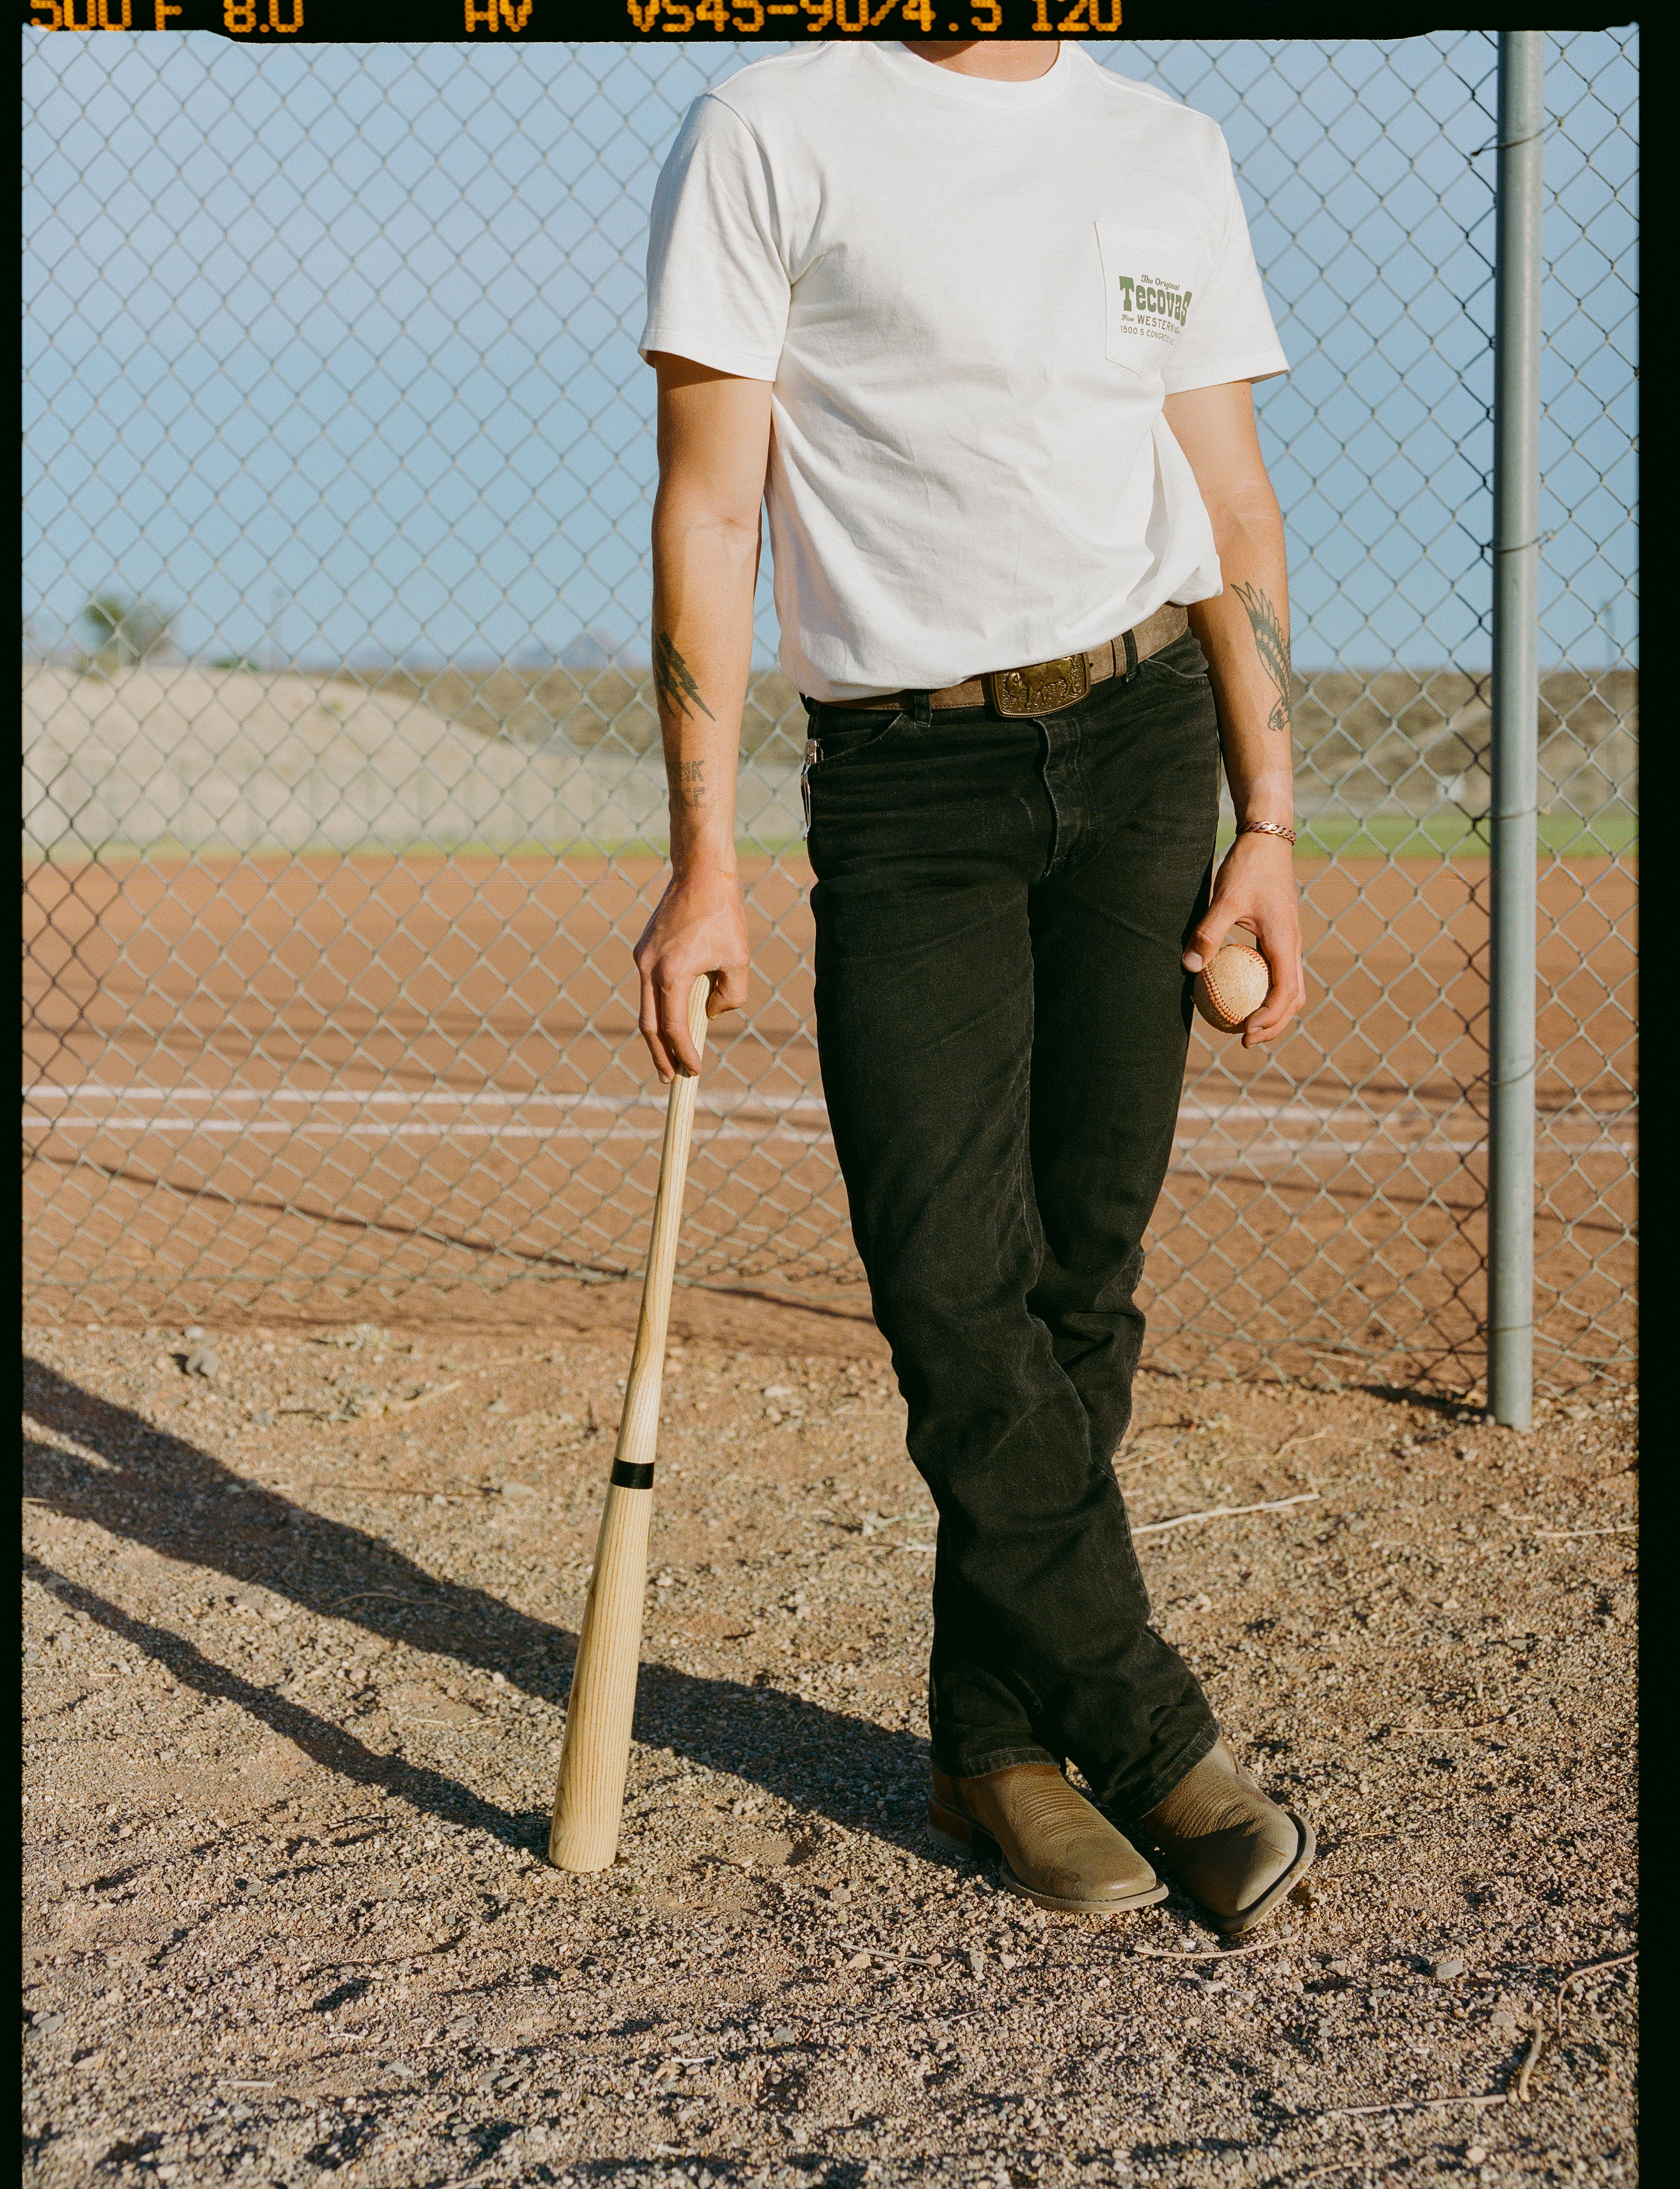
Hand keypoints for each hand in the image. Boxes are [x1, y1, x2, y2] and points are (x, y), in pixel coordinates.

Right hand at [633, 863, 749, 1080]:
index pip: (674, 1028)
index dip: (684, 1053)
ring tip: (670, 1055)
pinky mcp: (643, 949)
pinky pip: (649, 987)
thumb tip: (709, 1012)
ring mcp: (641, 958)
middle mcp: (648, 968)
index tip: (693, 1071)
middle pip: (649, 1025)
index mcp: (671, 974)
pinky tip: (674, 1018)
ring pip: (646, 1007)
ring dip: (658, 1033)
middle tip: (669, 1079)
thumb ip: (729, 996)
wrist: (700, 873)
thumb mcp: (738, 960)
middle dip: (660, 1055)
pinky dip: (659, 1008)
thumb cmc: (723, 915)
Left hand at [1181, 832, 1304, 1048]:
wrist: (1267, 840)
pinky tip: (1240, 992)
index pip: (1284, 993)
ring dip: (1274, 1011)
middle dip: (1275, 1024)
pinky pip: (1278, 972)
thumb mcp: (1225, 899)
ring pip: (1290, 987)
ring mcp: (1288, 941)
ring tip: (1247, 1025)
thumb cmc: (1248, 868)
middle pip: (1294, 998)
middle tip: (1245, 1040)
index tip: (1245, 1034)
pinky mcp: (1280, 935)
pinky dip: (1266, 990)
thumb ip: (1209, 933)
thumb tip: (1190, 967)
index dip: (1268, 1019)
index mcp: (1285, 942)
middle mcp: (1293, 946)